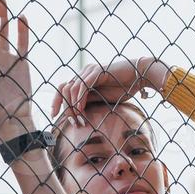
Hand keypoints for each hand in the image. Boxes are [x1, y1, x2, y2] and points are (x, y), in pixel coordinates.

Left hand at [51, 57, 168, 121]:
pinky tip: (81, 111)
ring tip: (79, 120)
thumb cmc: (124, 87)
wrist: (140, 76)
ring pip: (70, 89)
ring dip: (72, 107)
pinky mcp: (96, 71)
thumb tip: (76, 113)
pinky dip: (79, 100)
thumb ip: (88, 102)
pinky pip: (82, 86)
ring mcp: (89, 70)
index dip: (56, 102)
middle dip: (64, 107)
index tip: (54, 115)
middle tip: (72, 123)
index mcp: (83, 78)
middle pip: (63, 89)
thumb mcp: (102, 98)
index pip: (62, 88)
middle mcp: (83, 72)